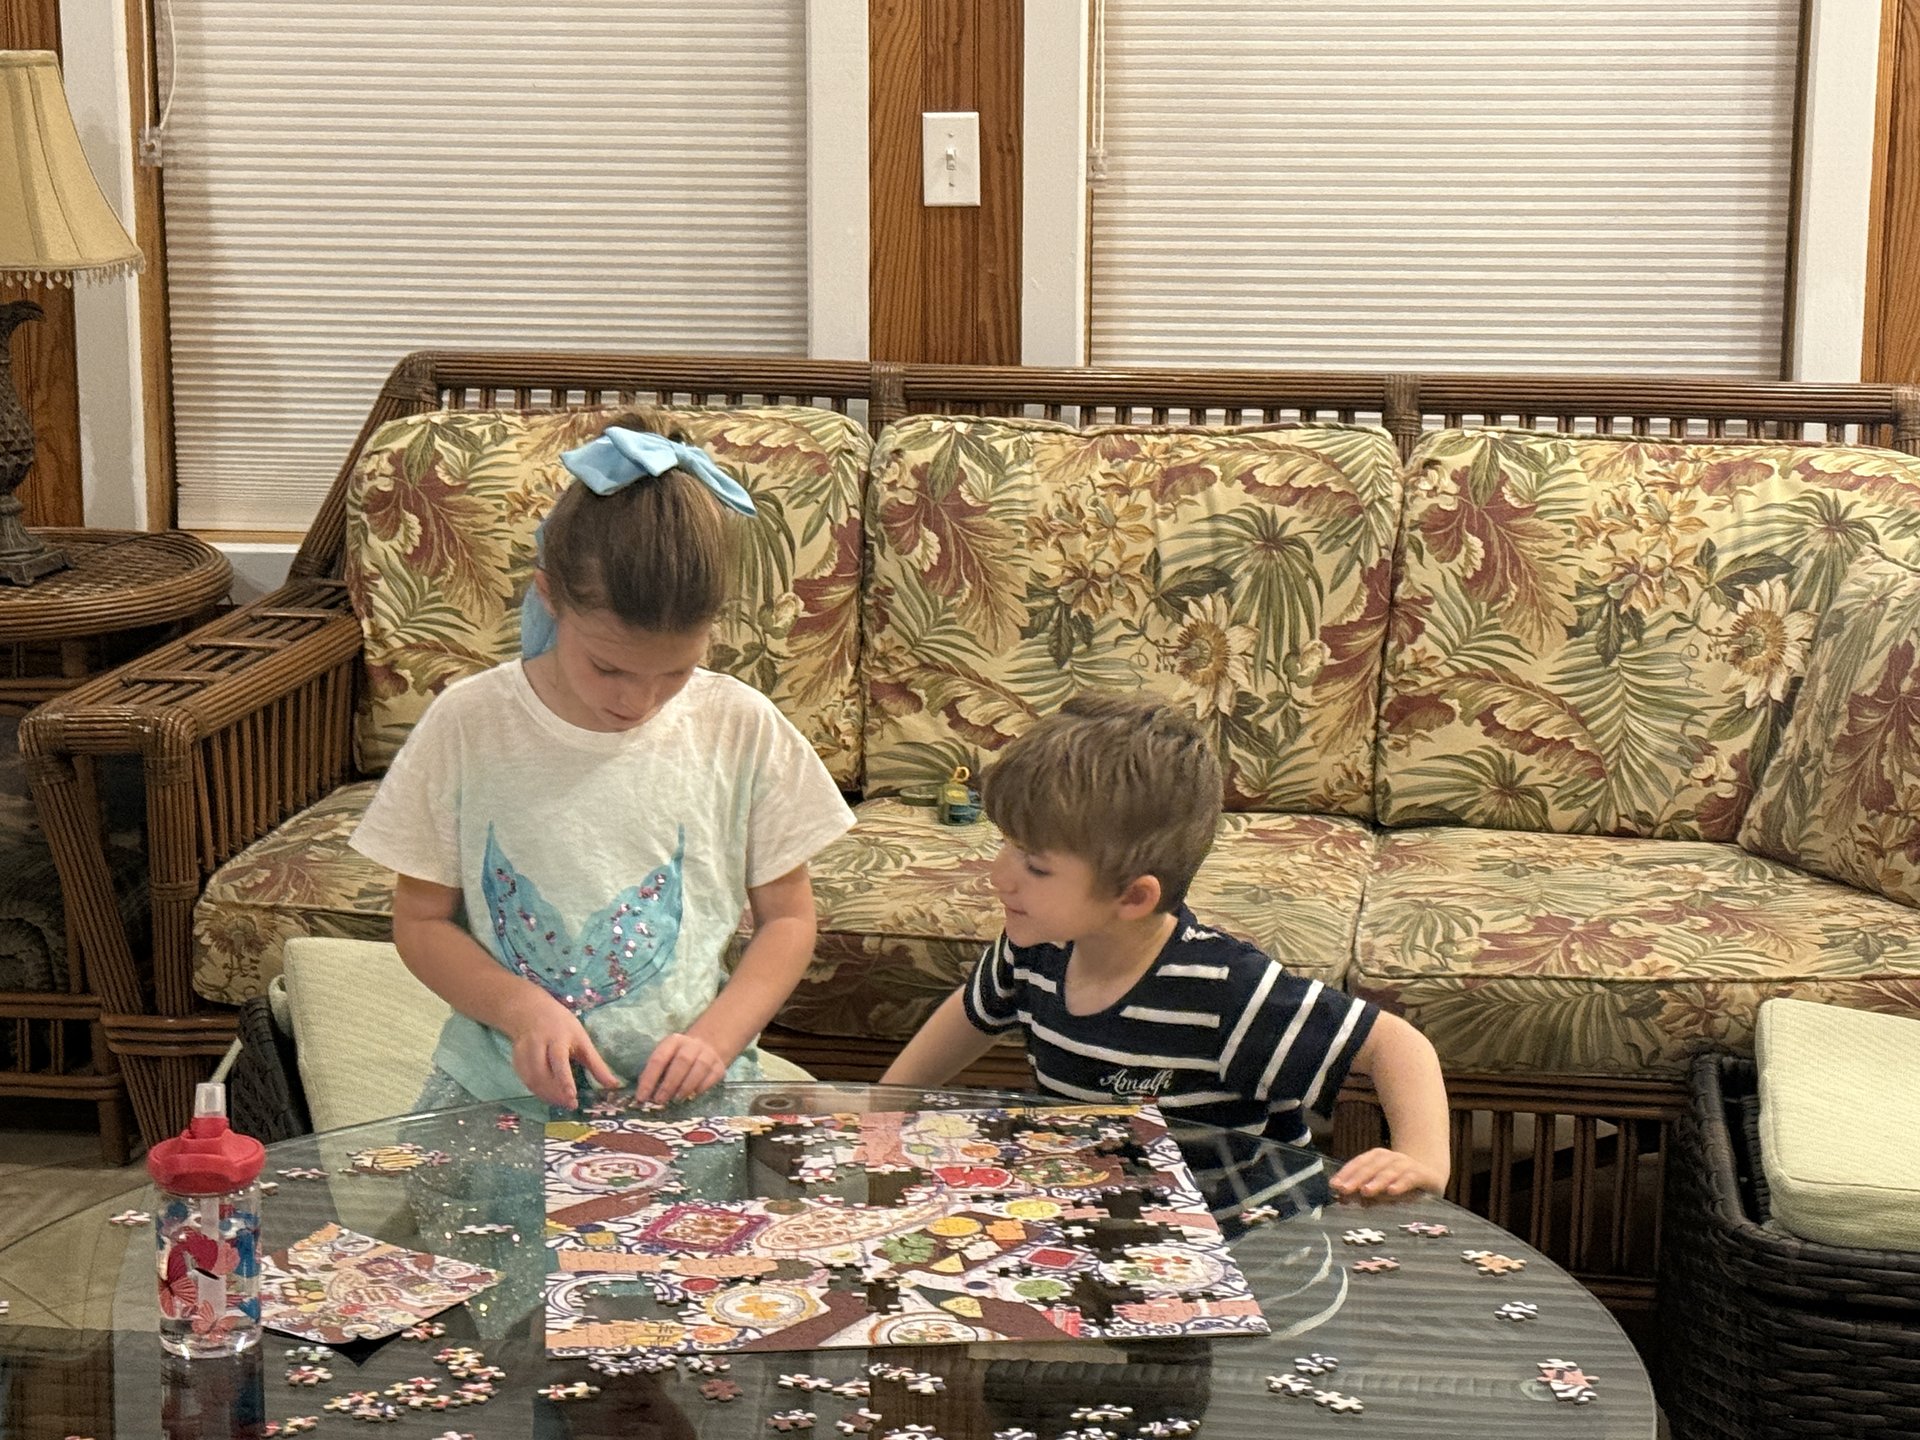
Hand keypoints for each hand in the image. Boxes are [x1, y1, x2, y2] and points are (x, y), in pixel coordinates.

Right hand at [504, 996, 621, 1107]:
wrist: (529, 1012)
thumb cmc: (561, 1025)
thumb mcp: (582, 1039)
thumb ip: (596, 1064)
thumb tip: (614, 1085)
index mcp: (556, 1037)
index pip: (558, 1060)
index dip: (564, 1079)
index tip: (572, 1096)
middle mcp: (536, 1045)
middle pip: (542, 1074)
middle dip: (556, 1093)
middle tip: (571, 1104)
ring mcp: (523, 1053)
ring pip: (533, 1081)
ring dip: (548, 1096)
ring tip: (563, 1102)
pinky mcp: (516, 1061)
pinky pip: (527, 1082)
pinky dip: (539, 1092)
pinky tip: (550, 1096)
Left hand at [634, 1032, 729, 1104]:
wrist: (707, 1047)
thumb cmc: (678, 1058)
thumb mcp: (665, 1059)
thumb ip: (655, 1075)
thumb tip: (643, 1097)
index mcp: (673, 1042)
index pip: (659, 1059)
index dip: (649, 1079)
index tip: (641, 1098)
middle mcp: (692, 1045)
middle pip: (682, 1062)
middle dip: (669, 1084)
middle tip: (660, 1101)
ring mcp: (708, 1054)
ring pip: (699, 1068)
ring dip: (686, 1086)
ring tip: (676, 1099)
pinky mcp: (720, 1066)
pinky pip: (712, 1076)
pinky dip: (702, 1087)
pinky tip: (693, 1095)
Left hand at [1330, 1147, 1446, 1201]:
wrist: (1432, 1175)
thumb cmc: (1401, 1184)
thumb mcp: (1381, 1189)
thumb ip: (1363, 1193)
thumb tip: (1342, 1199)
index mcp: (1378, 1158)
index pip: (1359, 1162)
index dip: (1346, 1173)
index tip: (1334, 1185)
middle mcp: (1391, 1158)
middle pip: (1372, 1166)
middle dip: (1357, 1178)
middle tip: (1345, 1189)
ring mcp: (1407, 1165)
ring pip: (1390, 1170)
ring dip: (1377, 1180)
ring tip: (1365, 1191)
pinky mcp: (1422, 1175)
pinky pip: (1410, 1178)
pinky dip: (1401, 1183)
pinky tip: (1392, 1191)